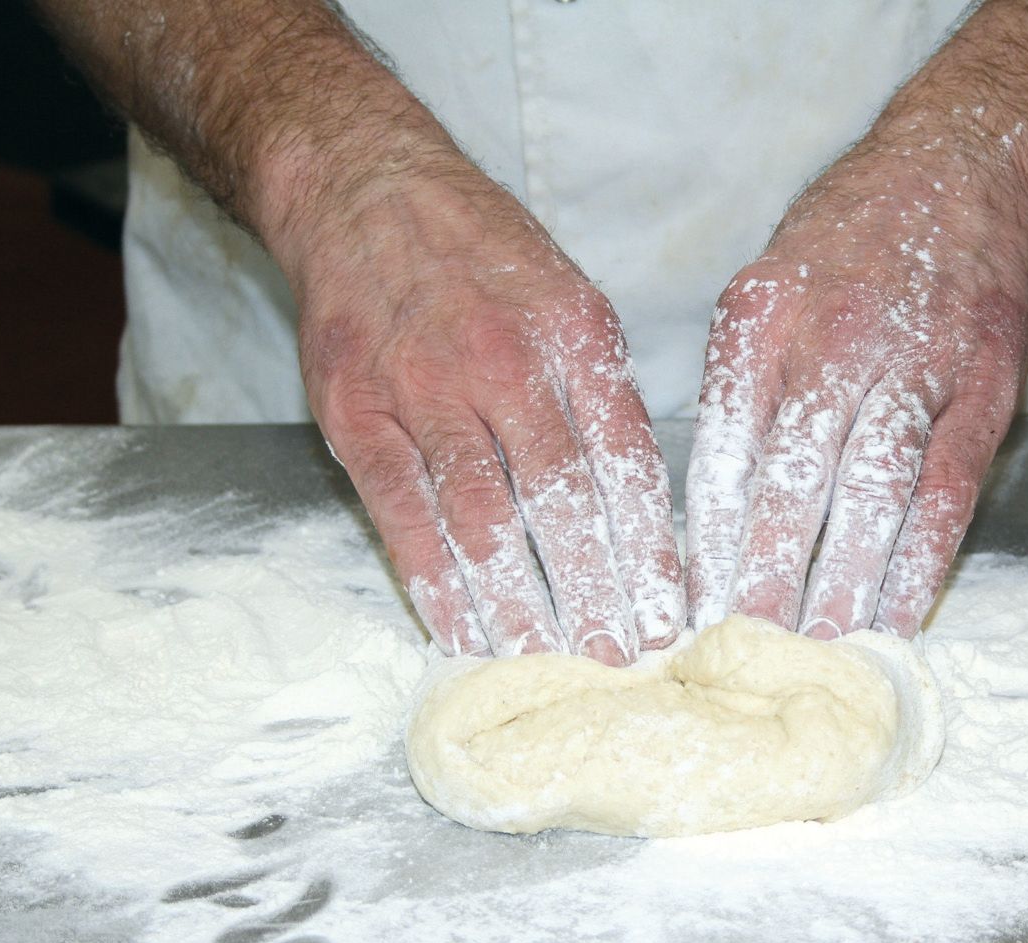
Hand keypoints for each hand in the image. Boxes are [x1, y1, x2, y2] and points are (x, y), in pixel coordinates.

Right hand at [268, 134, 683, 663]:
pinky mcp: (357, 415)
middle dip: (596, 589)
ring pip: (484, 519)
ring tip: (553, 663)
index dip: (649, 547)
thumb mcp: (570, 300)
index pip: (625, 461)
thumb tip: (640, 506)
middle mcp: (504, 363)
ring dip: (522, 602)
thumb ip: (603, 395)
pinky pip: (404, 516)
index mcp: (574, 336)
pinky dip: (436, 582)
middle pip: (562, 500)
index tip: (670, 614)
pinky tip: (465, 632)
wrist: (364, 193)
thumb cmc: (481, 259)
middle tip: (622, 658)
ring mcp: (424, 391)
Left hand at [686, 120, 1027, 638]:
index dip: (707, 542)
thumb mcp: (764, 290)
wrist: (964, 168)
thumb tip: (708, 512)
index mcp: (761, 321)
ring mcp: (915, 368)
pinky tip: (896, 612)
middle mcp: (835, 344)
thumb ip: (739, 390)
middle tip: (743, 650)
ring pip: (870, 498)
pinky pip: (945, 494)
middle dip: (765, 576)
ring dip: (842, 584)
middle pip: (791, 485)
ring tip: (817, 649)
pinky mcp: (982, 393)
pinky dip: (919, 561)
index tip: (690, 608)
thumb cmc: (849, 243)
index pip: (723, 455)